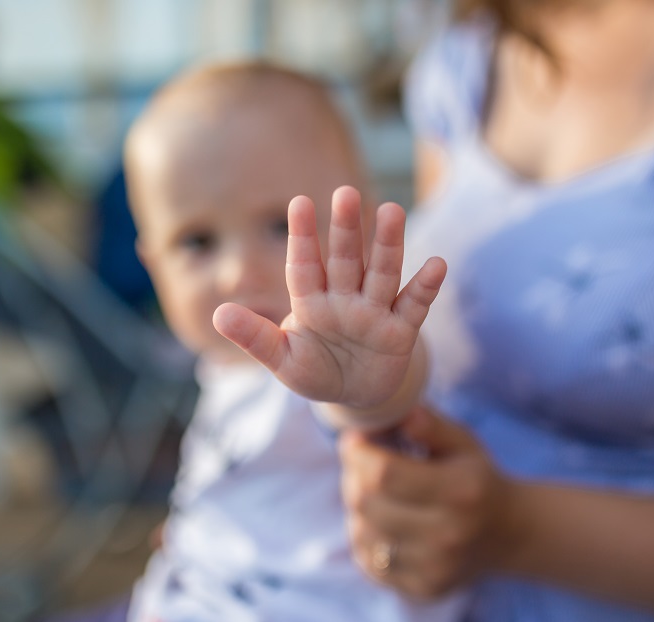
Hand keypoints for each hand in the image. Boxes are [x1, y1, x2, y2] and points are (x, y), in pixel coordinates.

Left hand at [213, 185, 446, 407]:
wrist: (355, 396)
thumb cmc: (315, 372)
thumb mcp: (283, 360)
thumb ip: (255, 337)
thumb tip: (217, 313)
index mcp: (311, 302)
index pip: (304, 265)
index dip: (302, 236)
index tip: (298, 202)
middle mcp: (344, 298)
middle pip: (344, 259)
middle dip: (345, 229)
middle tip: (345, 194)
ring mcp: (374, 312)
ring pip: (381, 273)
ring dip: (387, 245)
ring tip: (392, 211)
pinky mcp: (400, 331)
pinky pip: (414, 306)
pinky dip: (425, 287)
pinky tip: (436, 264)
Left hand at [339, 406, 516, 598]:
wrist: (508, 533)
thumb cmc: (476, 478)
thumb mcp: (462, 442)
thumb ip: (430, 425)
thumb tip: (397, 413)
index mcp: (461, 492)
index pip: (383, 474)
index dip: (358, 453)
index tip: (354, 440)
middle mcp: (448, 536)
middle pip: (365, 503)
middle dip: (353, 476)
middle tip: (361, 463)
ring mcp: (435, 569)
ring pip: (360, 533)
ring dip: (357, 508)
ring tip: (375, 493)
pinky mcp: (422, 590)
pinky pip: (368, 561)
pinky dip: (366, 537)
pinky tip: (383, 522)